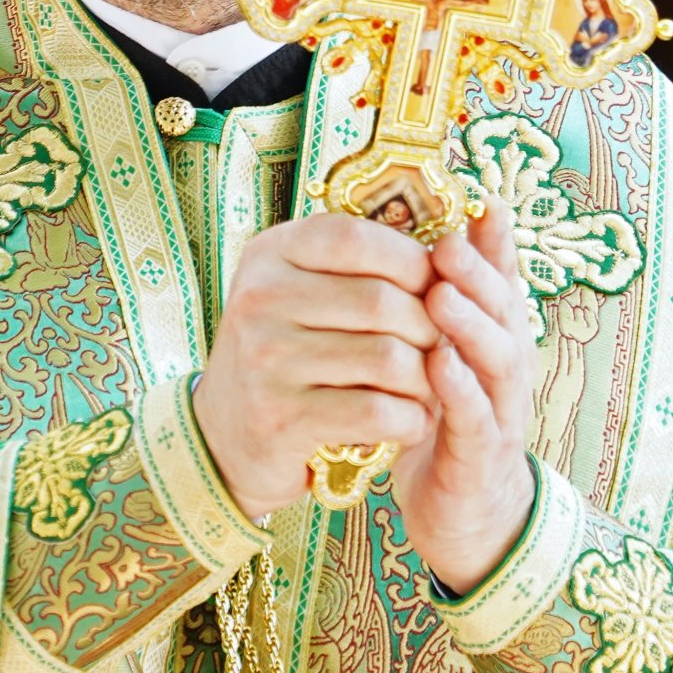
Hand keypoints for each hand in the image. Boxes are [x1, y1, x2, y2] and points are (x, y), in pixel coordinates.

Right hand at [194, 215, 439, 520]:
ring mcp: (266, 360)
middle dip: (430, 325)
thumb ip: (353, 265)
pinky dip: (410, 418)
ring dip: (426, 377)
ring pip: (386, 357)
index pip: (356, 238)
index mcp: (270, 253)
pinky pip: (375, 411)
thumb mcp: (299, 290)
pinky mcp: (281, 418)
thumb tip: (446, 249)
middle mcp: (261, 299)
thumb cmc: (283, 351)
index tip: (437, 284)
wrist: (225, 434)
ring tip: (432, 384)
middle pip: (380, 300)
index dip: (411, 259)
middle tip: (443, 344)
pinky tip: (411, 420)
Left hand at [391, 198, 538, 593]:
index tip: (481, 200)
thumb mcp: (449, 349)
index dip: (496, 241)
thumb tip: (433, 228)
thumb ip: (446, 297)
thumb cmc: (448, 416)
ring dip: (471, 325)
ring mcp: (502, 411)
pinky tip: (439, 367)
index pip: (502, 278)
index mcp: (497, 334)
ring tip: (442, 295)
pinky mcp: (482, 456)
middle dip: (479, 273)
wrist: (466, 513)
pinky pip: (476, 419)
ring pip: (497, 359)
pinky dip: (460, 390)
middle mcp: (508, 365)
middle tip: (448, 240)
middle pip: (505, 310)